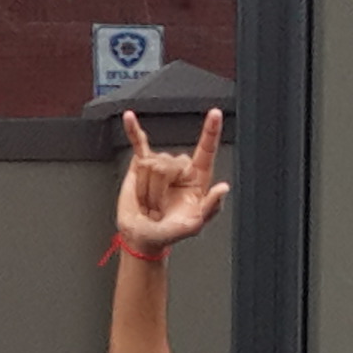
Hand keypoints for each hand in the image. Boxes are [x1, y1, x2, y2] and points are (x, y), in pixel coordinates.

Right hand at [113, 111, 228, 255]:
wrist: (142, 237)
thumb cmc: (169, 233)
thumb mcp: (194, 226)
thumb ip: (211, 207)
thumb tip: (223, 188)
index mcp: (197, 178)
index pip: (206, 151)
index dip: (211, 132)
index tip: (215, 114)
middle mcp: (180, 168)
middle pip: (169, 163)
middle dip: (159, 190)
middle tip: (159, 208)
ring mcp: (160, 164)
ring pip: (150, 165)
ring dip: (146, 190)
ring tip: (149, 203)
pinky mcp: (140, 166)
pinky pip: (138, 144)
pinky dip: (132, 130)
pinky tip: (129, 119)